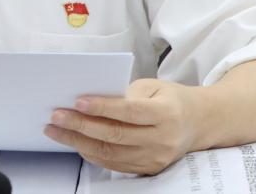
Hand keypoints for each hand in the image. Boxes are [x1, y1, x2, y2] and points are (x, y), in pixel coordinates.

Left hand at [43, 78, 202, 174]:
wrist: (199, 122)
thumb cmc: (171, 99)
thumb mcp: (153, 87)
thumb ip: (125, 94)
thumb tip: (90, 101)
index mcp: (166, 113)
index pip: (129, 112)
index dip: (102, 108)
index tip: (77, 101)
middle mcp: (162, 139)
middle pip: (115, 135)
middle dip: (81, 125)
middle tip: (56, 116)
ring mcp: (156, 158)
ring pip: (111, 153)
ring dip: (79, 142)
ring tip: (57, 129)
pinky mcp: (149, 169)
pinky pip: (114, 164)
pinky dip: (92, 153)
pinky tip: (76, 141)